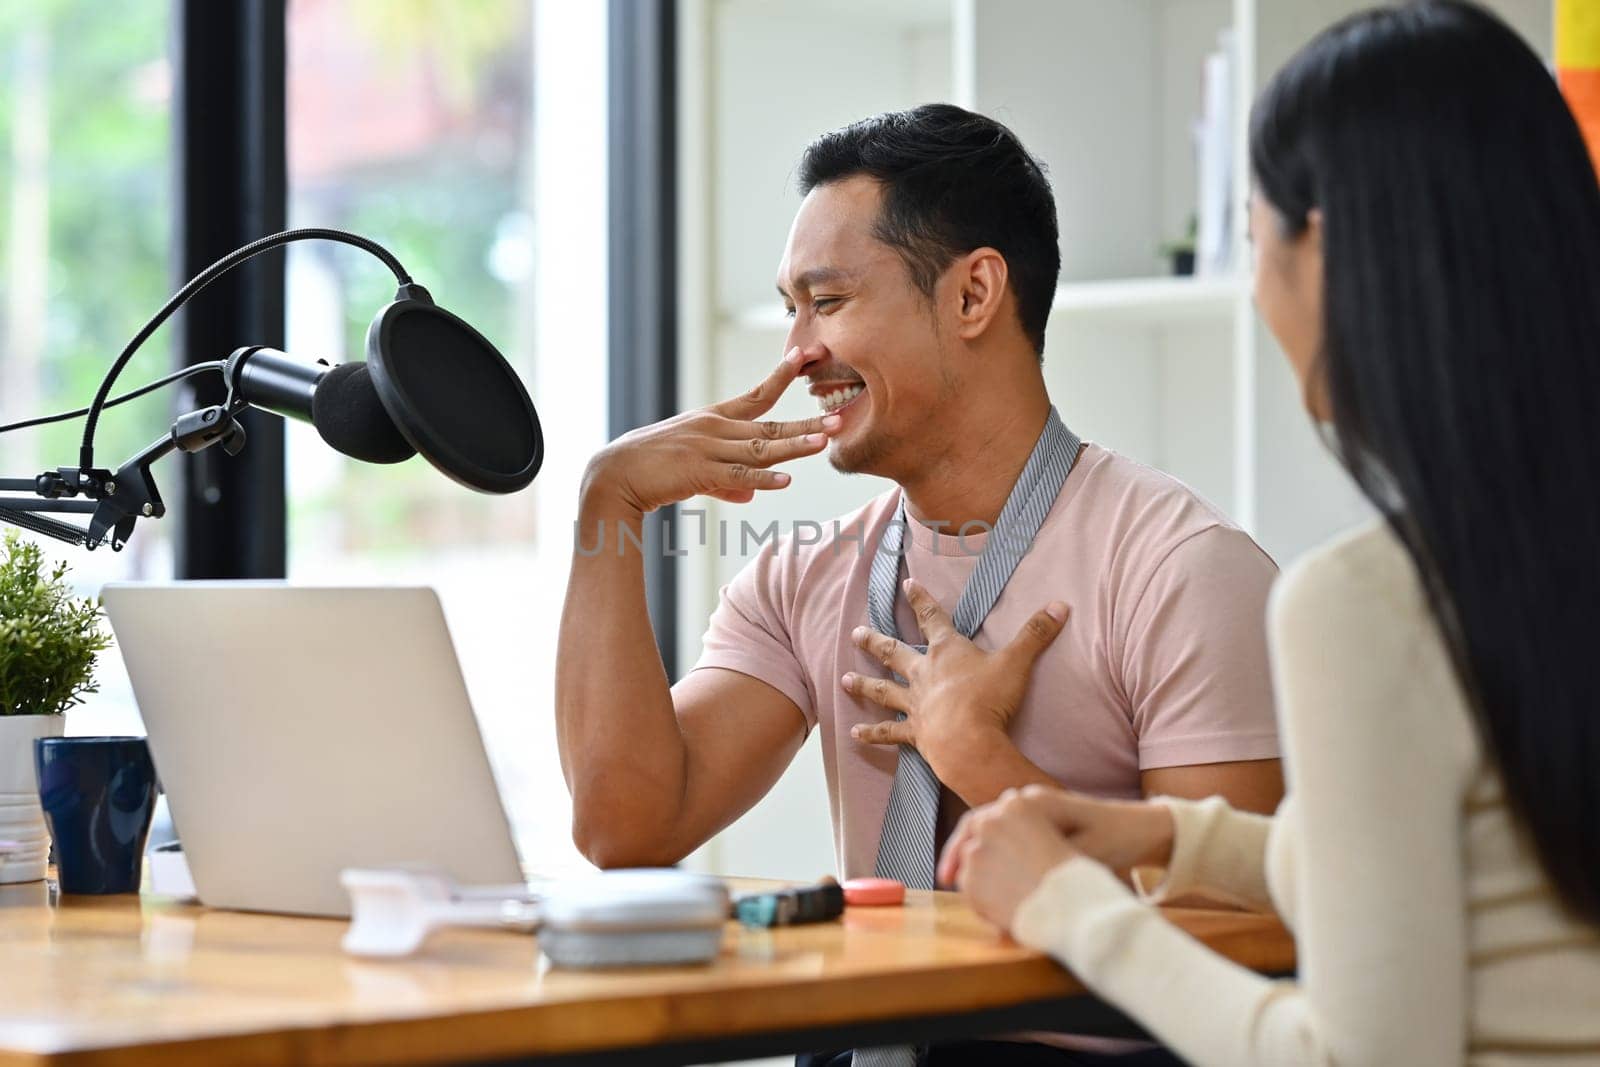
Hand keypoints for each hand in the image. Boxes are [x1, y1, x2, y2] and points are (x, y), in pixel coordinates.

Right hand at [583, 345, 839, 513]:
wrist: (613, 476)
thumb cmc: (651, 470)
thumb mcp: (693, 471)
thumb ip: (726, 482)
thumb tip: (750, 496)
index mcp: (713, 420)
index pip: (756, 395)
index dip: (782, 377)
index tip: (805, 357)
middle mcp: (714, 429)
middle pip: (769, 425)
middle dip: (806, 420)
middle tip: (839, 415)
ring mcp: (707, 450)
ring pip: (759, 449)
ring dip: (794, 445)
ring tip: (824, 441)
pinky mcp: (698, 473)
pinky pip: (736, 477)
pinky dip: (762, 480)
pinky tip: (785, 481)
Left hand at [844, 579, 1066, 774]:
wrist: (968, 740)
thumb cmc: (990, 699)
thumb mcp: (1017, 662)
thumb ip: (1036, 634)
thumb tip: (1061, 605)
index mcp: (947, 652)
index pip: (931, 618)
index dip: (920, 600)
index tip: (906, 585)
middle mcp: (924, 674)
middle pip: (894, 653)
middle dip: (875, 642)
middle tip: (855, 633)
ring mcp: (915, 704)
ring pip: (883, 691)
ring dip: (863, 685)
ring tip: (843, 680)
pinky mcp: (914, 733)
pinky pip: (888, 733)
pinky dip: (871, 734)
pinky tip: (854, 734)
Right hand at [938, 785, 1175, 928]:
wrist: (1143, 830)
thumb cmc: (1117, 841)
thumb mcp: (1081, 856)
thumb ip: (1043, 865)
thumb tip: (1001, 885)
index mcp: (1035, 803)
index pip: (981, 821)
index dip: (961, 850)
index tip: (951, 877)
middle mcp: (1029, 800)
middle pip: (979, 822)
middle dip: (961, 853)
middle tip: (947, 881)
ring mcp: (1033, 808)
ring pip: (990, 829)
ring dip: (975, 854)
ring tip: (962, 882)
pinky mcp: (1041, 820)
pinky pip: (1006, 833)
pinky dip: (993, 852)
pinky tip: (988, 875)